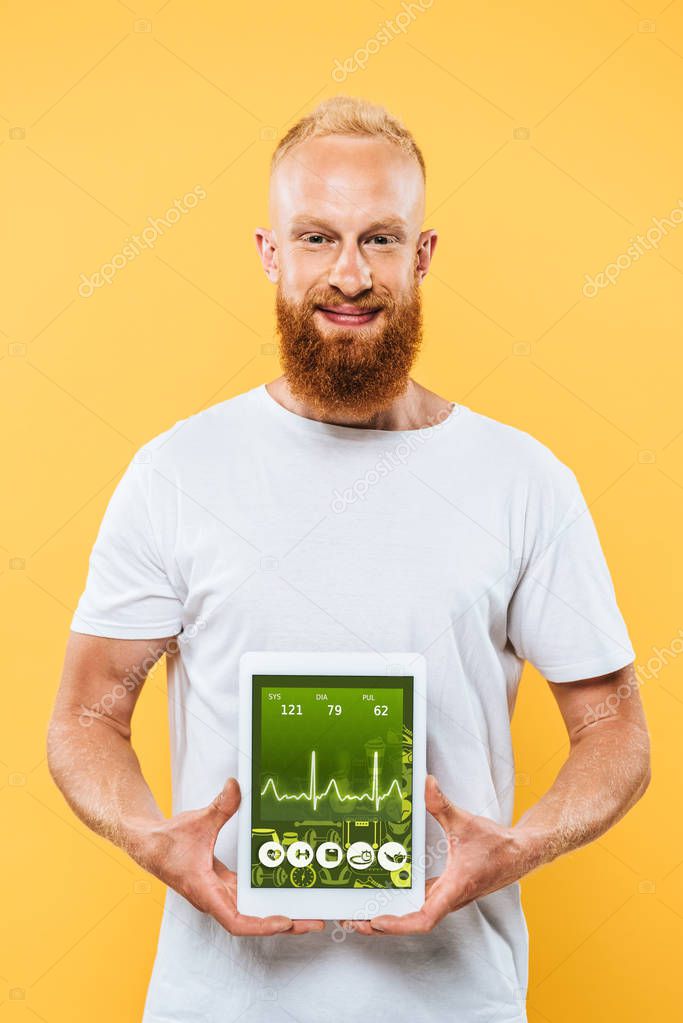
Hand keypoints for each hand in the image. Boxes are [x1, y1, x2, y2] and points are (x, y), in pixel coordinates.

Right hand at [128, 777, 324, 935]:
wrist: (149, 845)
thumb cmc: (167, 842)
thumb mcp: (197, 822)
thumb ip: (219, 807)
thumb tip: (235, 787)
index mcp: (207, 892)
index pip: (238, 920)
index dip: (263, 924)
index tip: (286, 921)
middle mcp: (216, 898)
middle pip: (254, 921)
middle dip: (285, 923)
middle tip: (316, 920)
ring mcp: (221, 893)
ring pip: (254, 911)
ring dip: (280, 912)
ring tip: (310, 910)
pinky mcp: (224, 884)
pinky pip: (250, 896)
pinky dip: (268, 897)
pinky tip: (287, 890)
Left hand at [339, 774, 524, 935]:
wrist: (521, 854)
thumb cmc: (497, 845)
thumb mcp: (466, 822)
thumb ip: (442, 805)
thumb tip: (426, 783)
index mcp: (454, 888)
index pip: (424, 917)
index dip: (398, 923)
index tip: (375, 920)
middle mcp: (448, 898)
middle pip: (411, 921)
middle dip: (381, 924)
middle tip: (350, 919)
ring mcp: (446, 896)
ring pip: (414, 915)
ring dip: (387, 916)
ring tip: (357, 913)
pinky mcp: (445, 890)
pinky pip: (419, 903)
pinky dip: (400, 904)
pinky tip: (382, 894)